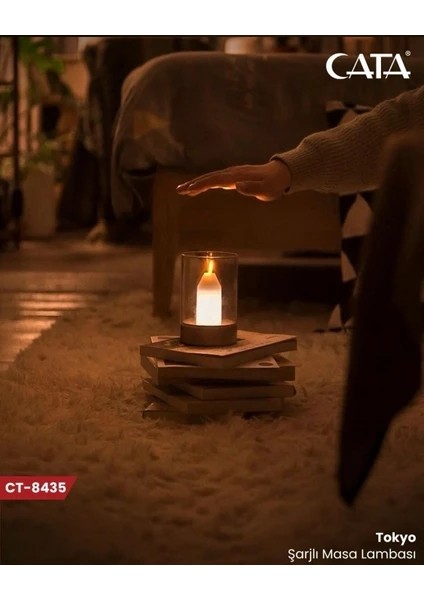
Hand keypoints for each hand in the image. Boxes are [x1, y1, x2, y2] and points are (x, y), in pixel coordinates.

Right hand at [176, 160, 291, 201]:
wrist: (280, 173)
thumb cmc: (274, 184)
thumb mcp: (267, 189)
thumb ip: (253, 188)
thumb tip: (237, 186)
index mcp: (237, 176)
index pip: (216, 180)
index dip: (202, 185)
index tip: (190, 190)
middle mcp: (232, 173)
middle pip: (209, 177)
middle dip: (194, 184)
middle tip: (179, 190)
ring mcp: (232, 174)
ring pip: (211, 178)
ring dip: (196, 184)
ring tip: (182, 191)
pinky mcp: (233, 177)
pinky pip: (215, 180)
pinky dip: (204, 184)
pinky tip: (197, 189)